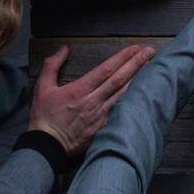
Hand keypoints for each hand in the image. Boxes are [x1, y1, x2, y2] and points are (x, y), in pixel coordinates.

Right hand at [29, 43, 154, 155]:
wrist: (46, 146)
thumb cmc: (44, 116)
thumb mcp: (42, 88)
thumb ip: (52, 66)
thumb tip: (64, 49)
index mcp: (80, 90)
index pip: (106, 69)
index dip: (122, 57)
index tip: (135, 48)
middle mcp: (94, 101)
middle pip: (120, 79)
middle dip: (137, 63)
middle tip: (150, 52)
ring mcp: (101, 115)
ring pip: (124, 94)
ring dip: (139, 79)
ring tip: (152, 67)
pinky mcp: (104, 126)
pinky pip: (121, 110)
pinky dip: (133, 99)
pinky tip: (143, 92)